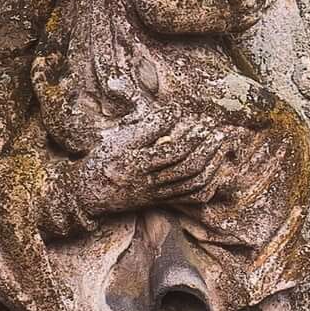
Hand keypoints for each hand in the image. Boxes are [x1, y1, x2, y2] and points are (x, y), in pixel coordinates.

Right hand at [44, 91, 263, 232]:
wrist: (88, 194)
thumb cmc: (103, 159)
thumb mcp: (115, 137)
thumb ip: (144, 125)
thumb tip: (173, 113)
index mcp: (128, 155)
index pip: (154, 135)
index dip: (173, 122)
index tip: (184, 110)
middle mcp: (141, 175)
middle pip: (179, 159)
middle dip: (201, 141)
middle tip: (214, 126)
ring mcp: (153, 190)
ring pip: (188, 177)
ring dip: (210, 159)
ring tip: (221, 141)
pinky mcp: (160, 200)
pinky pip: (190, 195)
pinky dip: (207, 181)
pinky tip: (217, 167)